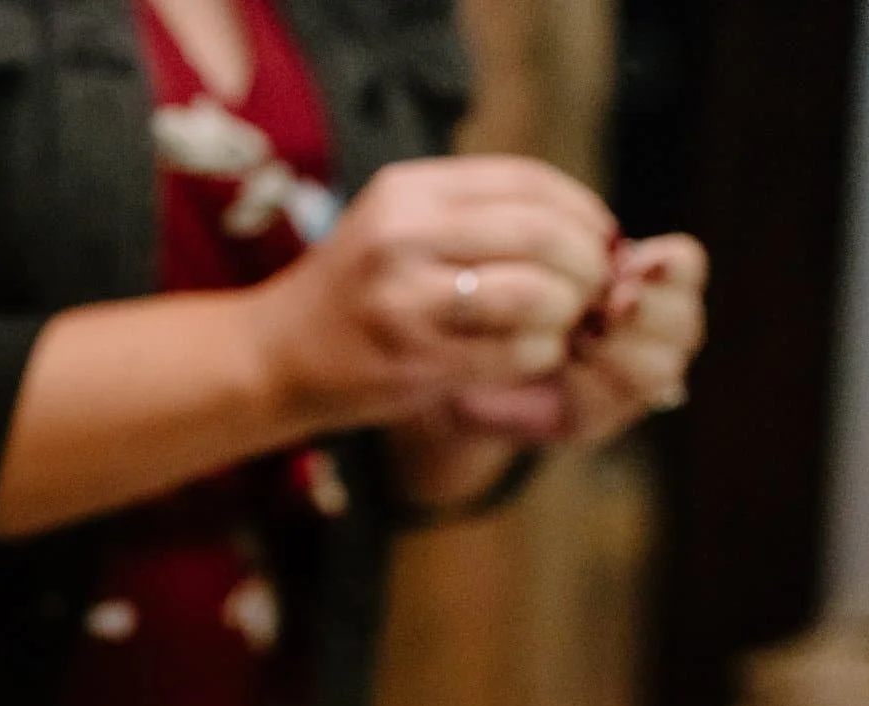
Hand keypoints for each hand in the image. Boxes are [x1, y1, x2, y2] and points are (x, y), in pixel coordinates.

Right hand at [248, 155, 616, 429]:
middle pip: (540, 234)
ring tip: (561, 322)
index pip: (528, 182)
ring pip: (534, 294)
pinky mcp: (410, 361)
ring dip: (566, 312)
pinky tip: (530, 355)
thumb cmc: (353, 292)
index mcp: (406, 191)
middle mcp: (402, 237)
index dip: (582, 211)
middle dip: (586, 265)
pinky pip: (512, 352)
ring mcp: (402, 301)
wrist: (269, 356)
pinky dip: (538, 354)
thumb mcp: (398, 226)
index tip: (599, 239)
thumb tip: (585, 226)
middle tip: (591, 289)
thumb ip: (475, 215)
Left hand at [443, 232, 708, 445]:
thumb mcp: (539, 259)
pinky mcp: (593, 420)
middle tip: (597, 307)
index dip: (667, 265)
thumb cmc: (505, 294)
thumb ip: (580, 250)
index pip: (685, 265)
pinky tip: (554, 361)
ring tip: (571, 332)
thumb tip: (613, 250)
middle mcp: (657, 335)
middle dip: (640, 313)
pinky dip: (580, 380)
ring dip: (610, 346)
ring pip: (657, 368)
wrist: (461, 353)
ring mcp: (632, 384)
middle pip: (681, 321)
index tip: (627, 265)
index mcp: (653, 282)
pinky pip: (606, 403)